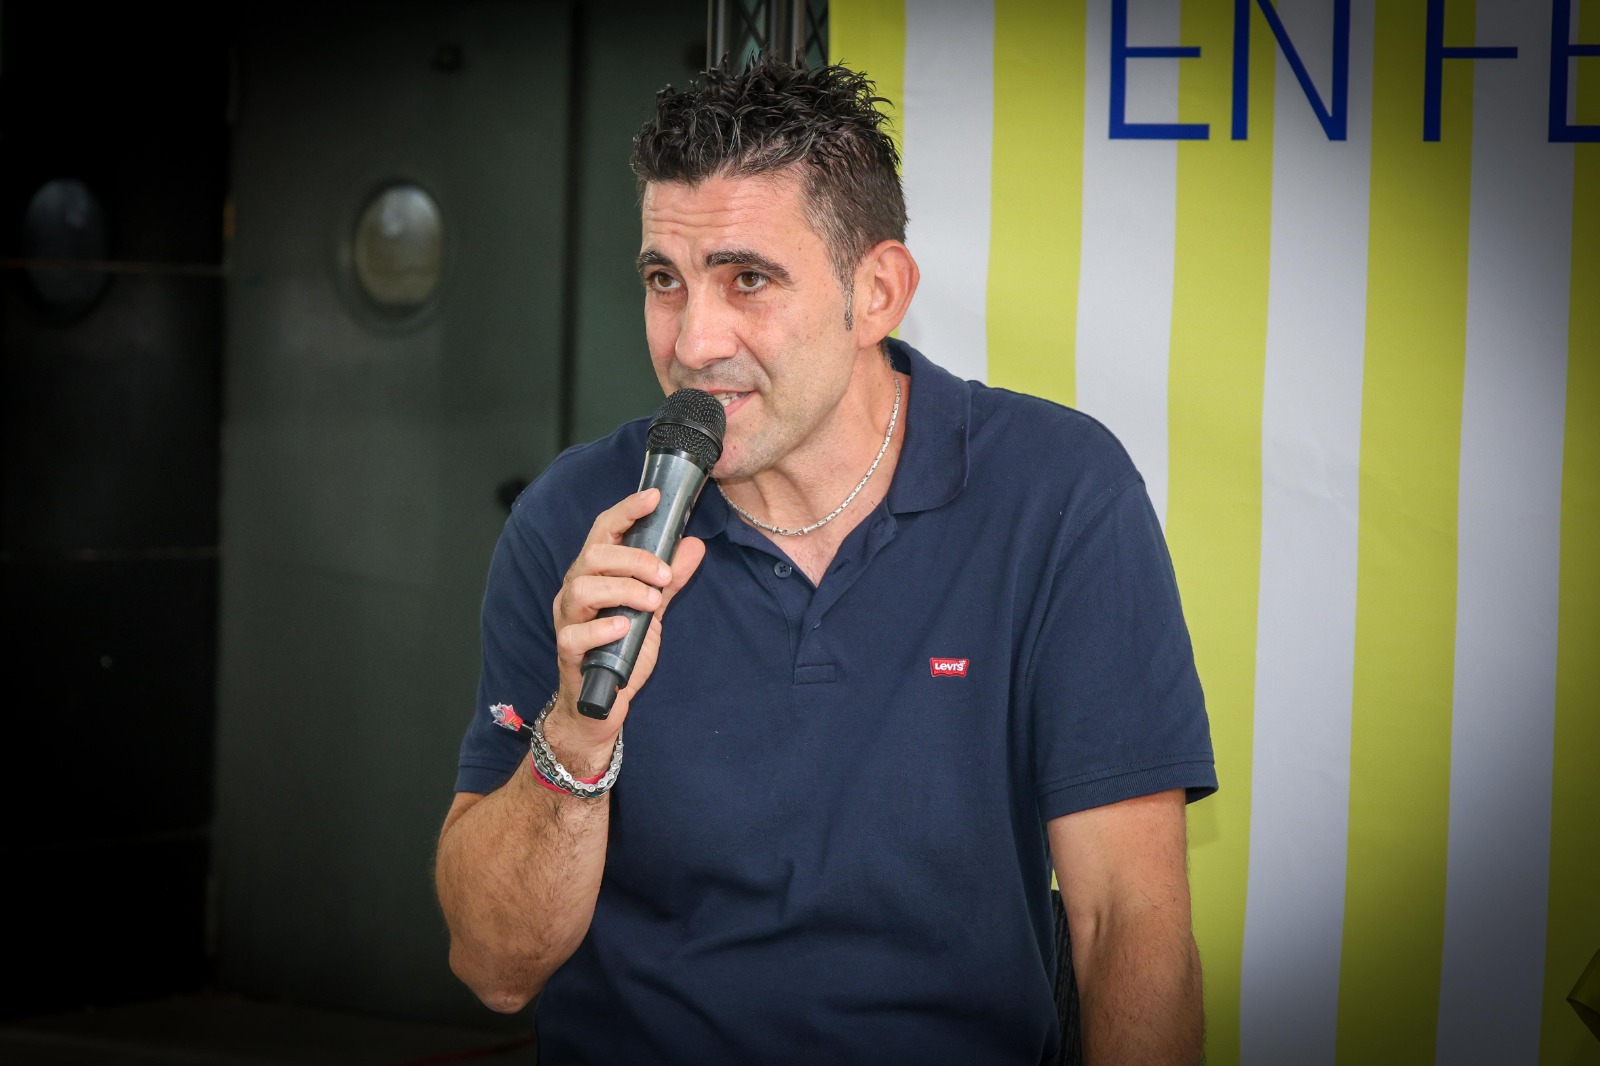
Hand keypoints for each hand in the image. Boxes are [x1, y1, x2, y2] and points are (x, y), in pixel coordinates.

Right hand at [546, 488, 705, 774]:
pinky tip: (625, 629)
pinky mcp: (567, 651)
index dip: (628, 510)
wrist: (598, 705)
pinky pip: (576, 634)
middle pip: (594, 555)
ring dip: (623, 589)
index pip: (605, 530)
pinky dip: (602, 628)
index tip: (655, 496)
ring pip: (582, 588)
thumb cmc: (619, 652)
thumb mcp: (651, 610)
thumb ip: (669, 578)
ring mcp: (567, 620)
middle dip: (634, 559)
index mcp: (594, 573)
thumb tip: (694, 544)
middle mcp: (575, 590)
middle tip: (665, 575)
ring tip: (653, 603)